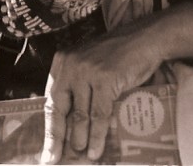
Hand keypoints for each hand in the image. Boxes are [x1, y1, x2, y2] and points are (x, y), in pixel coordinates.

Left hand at [40, 28, 161, 163]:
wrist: (144, 39)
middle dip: (57, 138)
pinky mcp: (104, 78)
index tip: (47, 151)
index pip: (50, 101)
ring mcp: (86, 71)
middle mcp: (70, 65)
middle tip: (55, 160)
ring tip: (80, 156)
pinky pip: (99, 114)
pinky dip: (98, 135)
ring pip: (80, 115)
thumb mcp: (90, 66)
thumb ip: (78, 88)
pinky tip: (96, 149)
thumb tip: (70, 126)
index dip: (49, 128)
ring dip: (79, 140)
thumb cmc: (119, 56)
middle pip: (58, 109)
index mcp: (62, 62)